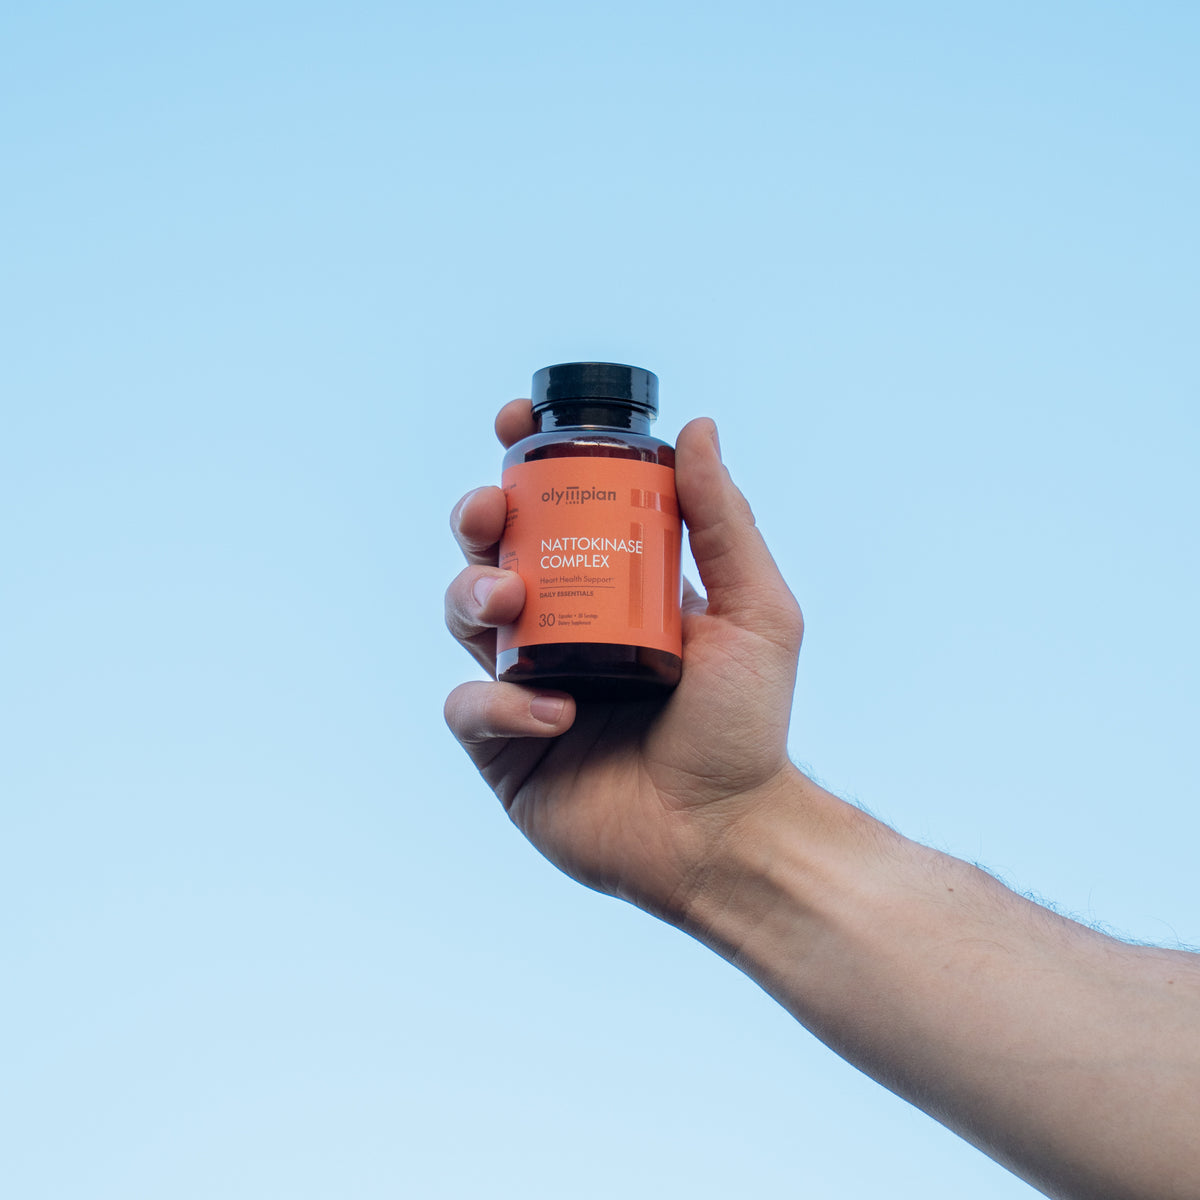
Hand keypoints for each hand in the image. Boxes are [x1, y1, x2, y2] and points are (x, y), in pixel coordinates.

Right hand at [444, 400, 804, 920]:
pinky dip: (502, 703)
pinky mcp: (506, 747)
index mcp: (614, 590)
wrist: (727, 833)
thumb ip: (723, 522)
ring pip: (464, 616)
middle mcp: (565, 629)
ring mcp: (530, 685)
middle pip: (494, 552)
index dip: (525, 465)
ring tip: (510, 602)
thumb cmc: (747, 726)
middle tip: (491, 513)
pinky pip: (472, 707)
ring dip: (472, 594)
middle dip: (478, 519)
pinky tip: (556, 714)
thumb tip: (698, 428)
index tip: (514, 426)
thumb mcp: (755, 612)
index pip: (557, 512)